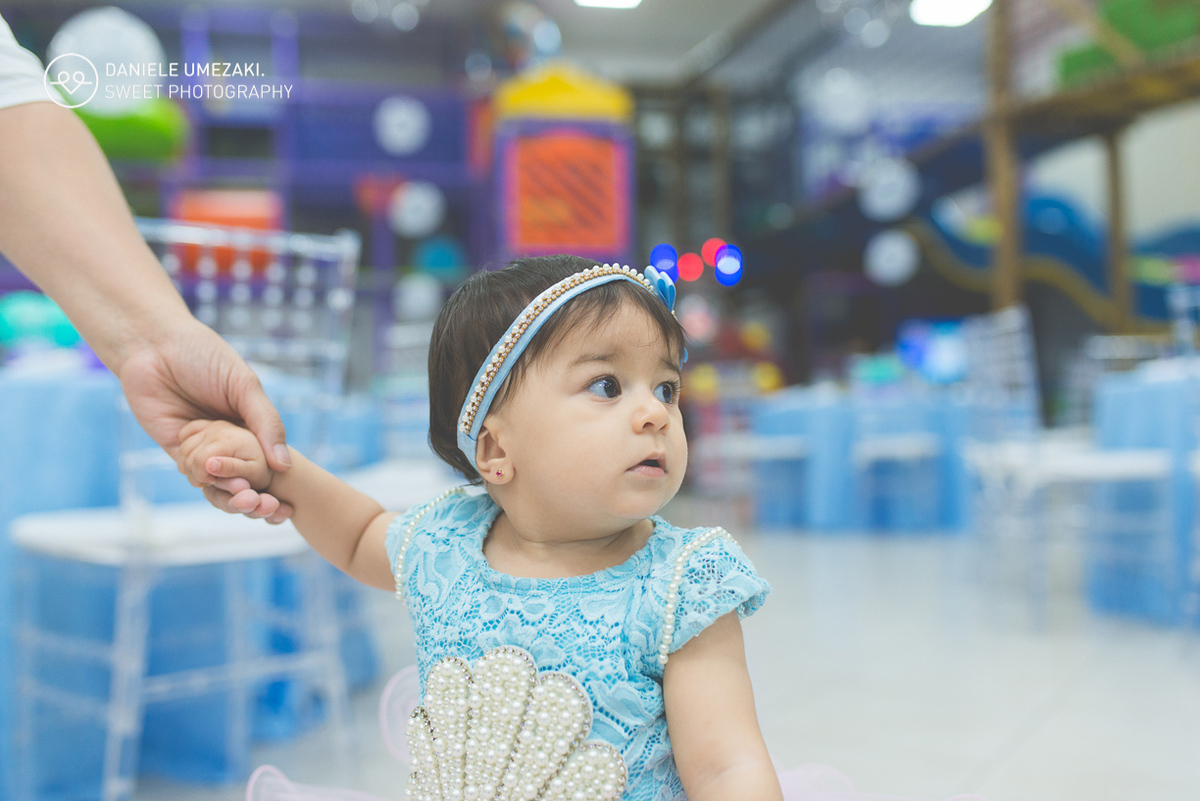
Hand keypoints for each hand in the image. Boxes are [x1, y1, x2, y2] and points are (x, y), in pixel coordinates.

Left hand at [118, 319, 292, 522]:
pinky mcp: (175, 449)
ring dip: (233, 496)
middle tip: (267, 509)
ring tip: (246, 500)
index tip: (287, 504)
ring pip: (220, 483)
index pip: (269, 461)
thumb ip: (266, 423)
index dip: (278, 484)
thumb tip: (285, 465)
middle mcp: (230, 438)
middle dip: (257, 498)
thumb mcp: (245, 385)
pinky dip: (205, 482)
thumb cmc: (203, 355)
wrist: (153, 346)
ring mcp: (203, 445)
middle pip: (246, 479)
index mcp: (252, 423)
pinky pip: (192, 474)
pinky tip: (215, 480)